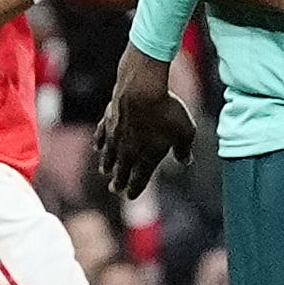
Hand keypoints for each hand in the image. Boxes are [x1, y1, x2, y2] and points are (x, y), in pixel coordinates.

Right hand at [93, 49, 193, 201]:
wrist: (141, 88)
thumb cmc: (166, 110)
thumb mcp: (185, 131)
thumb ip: (184, 149)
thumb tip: (186, 161)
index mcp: (147, 158)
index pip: (138, 181)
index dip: (134, 190)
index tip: (131, 196)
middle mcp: (128, 152)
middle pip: (121, 172)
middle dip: (118, 182)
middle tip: (114, 189)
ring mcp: (115, 137)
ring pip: (108, 156)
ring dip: (107, 165)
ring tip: (104, 170)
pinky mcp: (107, 121)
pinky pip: (100, 136)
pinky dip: (99, 143)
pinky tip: (97, 146)